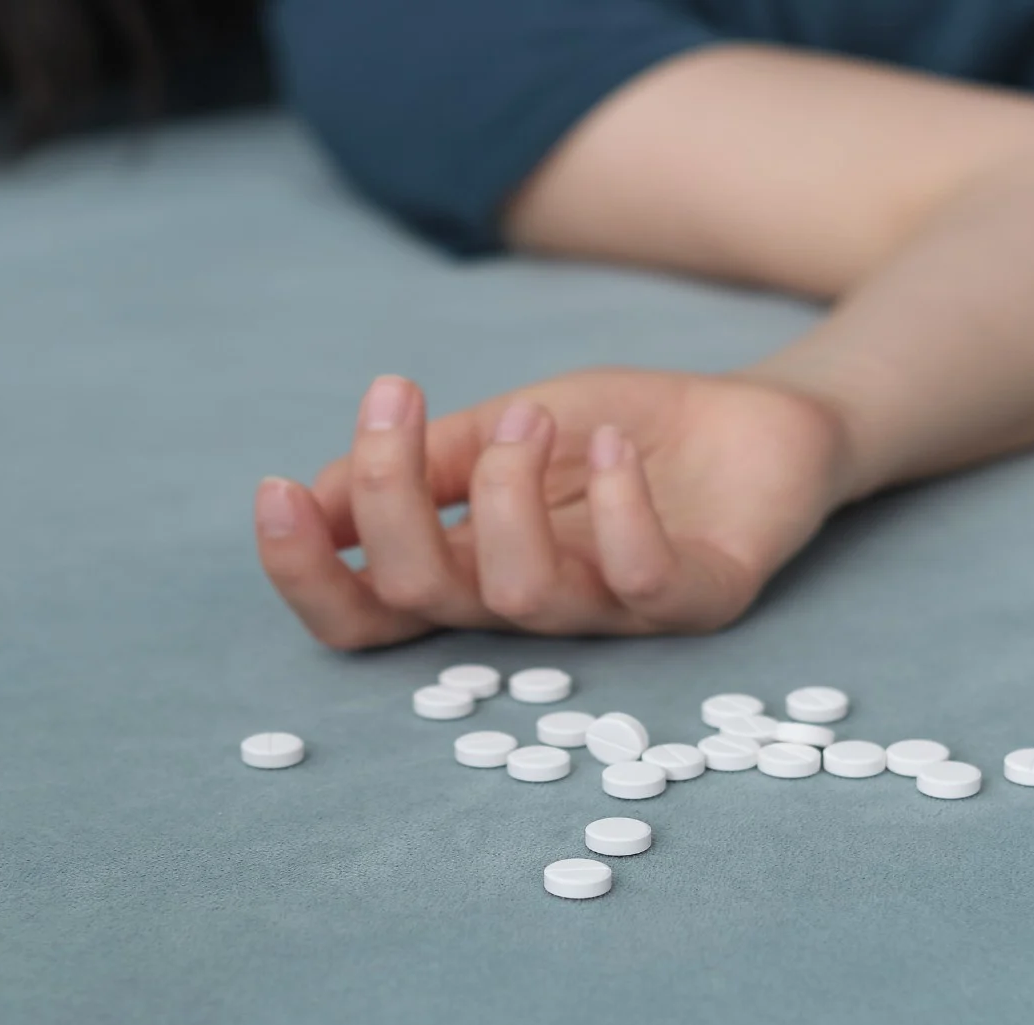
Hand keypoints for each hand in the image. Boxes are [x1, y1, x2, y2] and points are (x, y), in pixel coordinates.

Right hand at [253, 368, 850, 648]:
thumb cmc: (622, 432)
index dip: (310, 573)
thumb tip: (315, 492)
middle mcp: (531, 607)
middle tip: (395, 403)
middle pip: (421, 599)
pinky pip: (639, 578)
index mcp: (472, 570)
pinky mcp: (700, 598)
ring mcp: (613, 612)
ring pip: (517, 594)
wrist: (757, 419)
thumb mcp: (506, 423)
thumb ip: (426, 462)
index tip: (277, 492)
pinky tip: (607, 441)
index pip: (368, 612)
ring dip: (502, 491)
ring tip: (532, 417)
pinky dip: (615, 503)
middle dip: (387, 498)